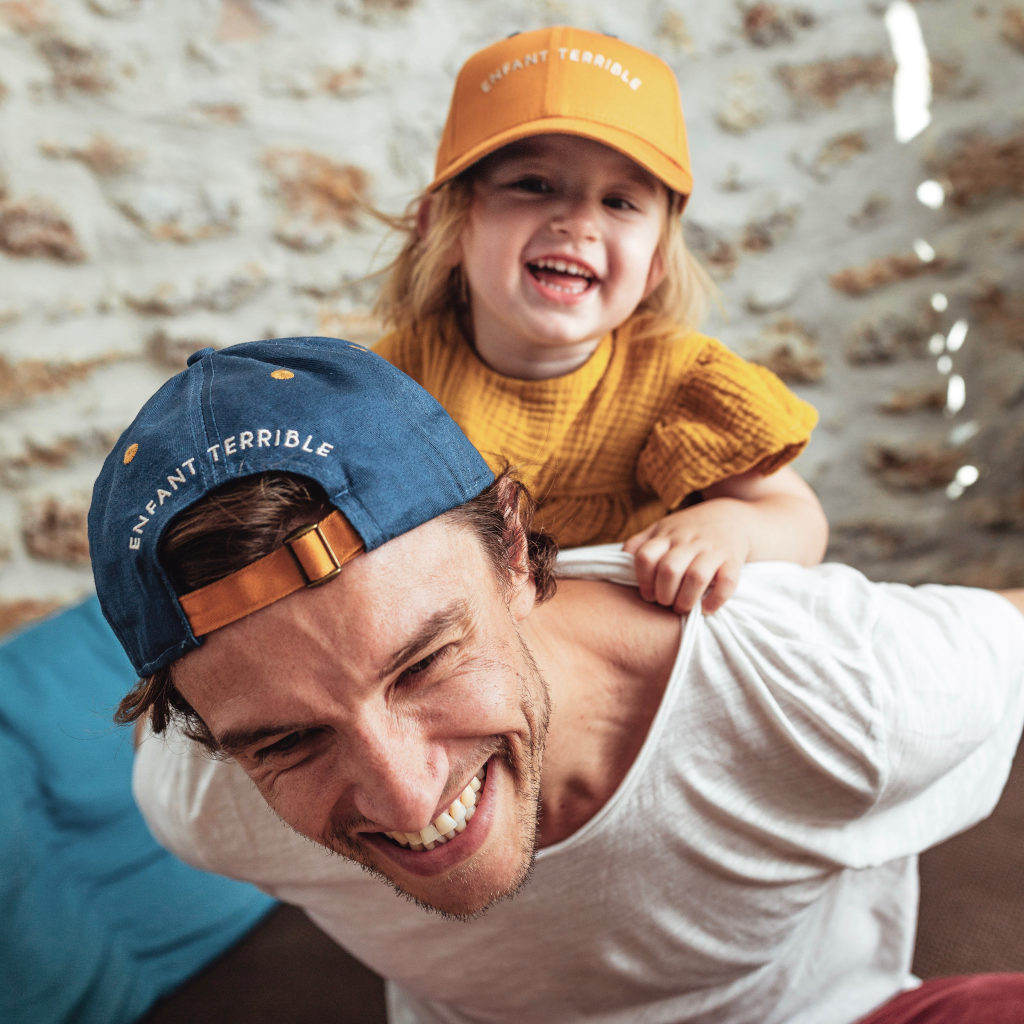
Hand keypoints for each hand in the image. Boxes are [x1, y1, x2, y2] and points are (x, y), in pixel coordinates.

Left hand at [623, 503, 752, 614]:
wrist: (732, 517)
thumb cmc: (688, 530)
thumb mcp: (661, 528)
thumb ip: (639, 543)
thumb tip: (618, 562)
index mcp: (666, 535)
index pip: (645, 556)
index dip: (642, 580)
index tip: (647, 594)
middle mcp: (688, 541)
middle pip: (669, 569)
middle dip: (663, 594)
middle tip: (665, 602)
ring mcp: (712, 550)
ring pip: (696, 576)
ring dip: (686, 600)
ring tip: (682, 607)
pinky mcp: (733, 560)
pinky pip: (727, 582)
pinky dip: (716, 600)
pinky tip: (707, 609)